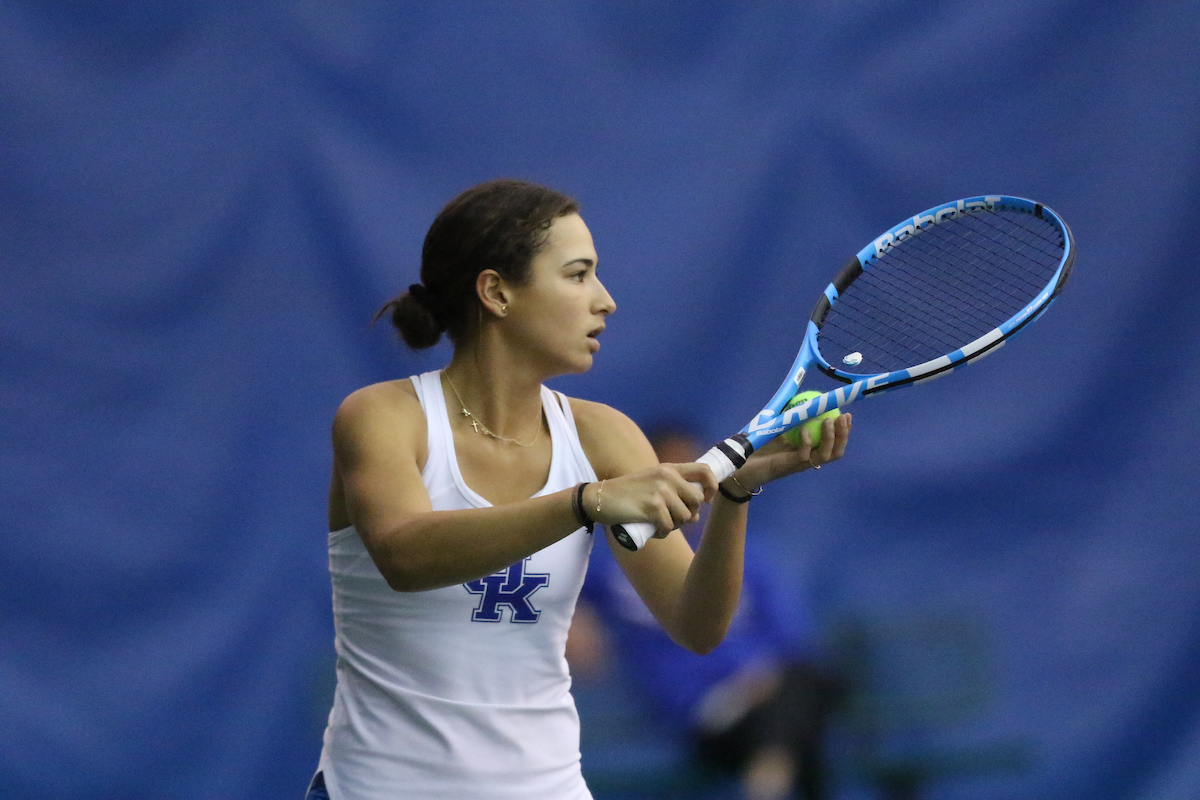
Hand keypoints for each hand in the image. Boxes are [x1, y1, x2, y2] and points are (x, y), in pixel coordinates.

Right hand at [588, 462, 717, 535]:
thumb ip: (674, 492)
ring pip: (685, 517)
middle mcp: (667, 476)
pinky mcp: (652, 506)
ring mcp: (660, 491)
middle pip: (697, 500)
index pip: (705, 470)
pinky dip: (662, 533)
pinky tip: (653, 530)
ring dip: (674, 526)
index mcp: (669, 468)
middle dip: (689, 513)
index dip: (712, 486)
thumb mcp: (653, 484)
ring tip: (659, 523)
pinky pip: (669, 527)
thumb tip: (696, 515)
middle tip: (672, 518)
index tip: (705, 500)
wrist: (599, 499)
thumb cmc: (628, 495)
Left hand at [731, 412, 852, 490]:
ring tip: (830, 421)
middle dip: (844, 435)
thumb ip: (788, 416)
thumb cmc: (757, 447)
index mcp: (807, 451)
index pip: (833, 444)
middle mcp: (807, 459)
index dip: (843, 432)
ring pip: (825, 455)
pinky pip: (804, 455)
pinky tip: (805, 430)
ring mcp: (799, 464)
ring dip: (831, 438)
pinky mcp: (788, 466)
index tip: (847, 415)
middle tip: (844, 417)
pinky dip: (807, 442)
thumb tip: (798, 396)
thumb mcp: (777, 427)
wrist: (740, 465)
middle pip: (835, 452)